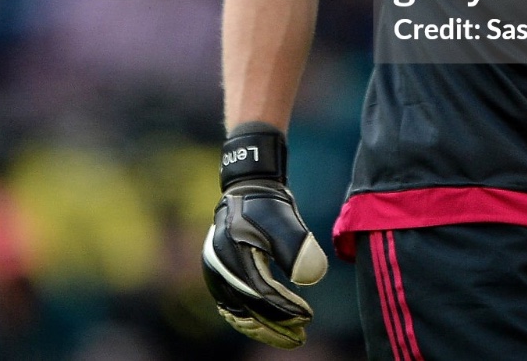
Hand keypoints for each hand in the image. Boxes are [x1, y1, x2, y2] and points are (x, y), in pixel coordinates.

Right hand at [202, 124, 328, 347]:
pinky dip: (248, 318)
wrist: (248, 189)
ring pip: (238, 311)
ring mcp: (215, 272)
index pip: (261, 294)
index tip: (307, 317)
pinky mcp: (217, 274)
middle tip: (300, 336)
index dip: (285, 309)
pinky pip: (231, 305)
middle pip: (247, 309)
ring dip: (262, 327)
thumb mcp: (286, 222)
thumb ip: (298, 248)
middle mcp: (218, 268)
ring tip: (287, 336)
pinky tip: (266, 325)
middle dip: (275, 326)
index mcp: (233, 256)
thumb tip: (311, 278)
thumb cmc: (268, 206)